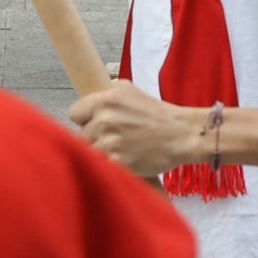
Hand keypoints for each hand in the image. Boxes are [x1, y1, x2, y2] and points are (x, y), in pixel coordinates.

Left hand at [70, 82, 197, 176]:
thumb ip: (106, 95)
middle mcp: (105, 119)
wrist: (182, 134)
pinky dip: (110, 166)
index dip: (85, 120)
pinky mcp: (117, 162)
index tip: (95, 124)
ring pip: (89, 152)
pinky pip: (101, 166)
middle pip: (81, 135)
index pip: (75, 113)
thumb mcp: (130, 92)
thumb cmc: (158, 115)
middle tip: (114, 139)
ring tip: (119, 151)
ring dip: (101, 154)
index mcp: (106, 100)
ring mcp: (110, 142)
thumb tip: (89, 103)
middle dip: (95, 138)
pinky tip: (124, 160)